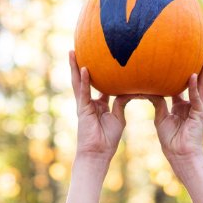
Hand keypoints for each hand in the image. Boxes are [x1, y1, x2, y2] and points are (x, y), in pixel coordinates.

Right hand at [69, 50, 131, 166]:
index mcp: (97, 104)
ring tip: (72, 52)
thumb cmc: (108, 138)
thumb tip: (130, 90)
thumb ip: (121, 102)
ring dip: (75, 67)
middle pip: (83, 79)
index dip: (97, 72)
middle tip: (77, 49)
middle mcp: (88, 101)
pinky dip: (84, 80)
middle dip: (80, 64)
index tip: (97, 59)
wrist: (98, 153)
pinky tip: (85, 68)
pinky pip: (84, 92)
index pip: (97, 84)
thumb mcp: (118, 116)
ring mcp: (83, 104)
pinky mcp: (82, 109)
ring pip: (78, 82)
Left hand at [136, 51, 202, 166]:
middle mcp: (192, 103)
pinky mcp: (200, 114)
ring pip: (201, 85)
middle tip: (201, 49)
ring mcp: (198, 107)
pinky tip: (193, 76)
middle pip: (196, 80)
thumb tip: (149, 89)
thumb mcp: (162, 117)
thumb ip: (158, 102)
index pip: (182, 83)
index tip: (181, 57)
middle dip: (199, 65)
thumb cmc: (171, 139)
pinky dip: (194, 87)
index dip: (181, 71)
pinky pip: (196, 98)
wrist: (180, 155)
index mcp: (182, 104)